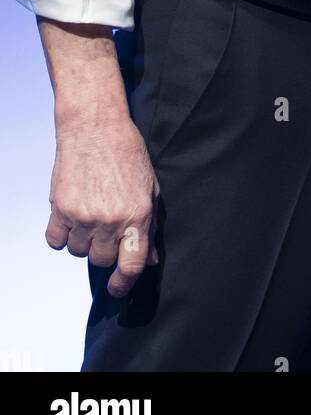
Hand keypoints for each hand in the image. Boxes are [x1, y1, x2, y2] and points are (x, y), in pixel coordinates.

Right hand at [46, 113, 159, 297]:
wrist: (95, 126)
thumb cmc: (126, 152)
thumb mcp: (150, 188)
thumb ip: (150, 226)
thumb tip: (149, 259)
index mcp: (137, 215)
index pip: (131, 266)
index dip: (124, 284)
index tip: (118, 288)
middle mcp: (110, 220)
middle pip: (101, 261)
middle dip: (104, 251)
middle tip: (106, 229)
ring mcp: (83, 216)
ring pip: (78, 252)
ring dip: (83, 241)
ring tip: (90, 214)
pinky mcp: (61, 208)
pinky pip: (55, 241)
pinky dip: (61, 234)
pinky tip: (71, 216)